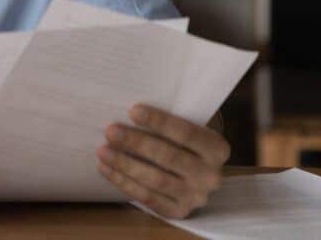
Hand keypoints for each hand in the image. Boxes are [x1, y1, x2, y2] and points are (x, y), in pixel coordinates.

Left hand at [95, 103, 229, 218]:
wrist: (200, 169)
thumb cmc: (186, 138)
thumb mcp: (190, 122)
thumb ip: (173, 115)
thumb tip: (133, 108)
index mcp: (217, 148)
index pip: (186, 132)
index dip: (159, 122)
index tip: (132, 110)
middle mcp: (211, 175)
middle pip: (168, 157)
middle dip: (136, 142)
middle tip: (110, 131)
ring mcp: (196, 197)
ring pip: (155, 180)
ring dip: (125, 164)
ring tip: (103, 150)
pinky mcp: (179, 211)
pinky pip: (147, 197)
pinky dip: (123, 182)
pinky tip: (106, 168)